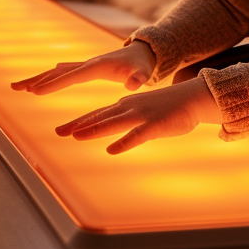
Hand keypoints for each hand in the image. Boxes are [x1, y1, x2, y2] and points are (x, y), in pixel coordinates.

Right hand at [11, 40, 156, 93]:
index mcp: (97, 66)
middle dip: (36, 80)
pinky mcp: (84, 69)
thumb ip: (139, 78)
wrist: (142, 53)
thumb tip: (133, 84)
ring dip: (36, 79)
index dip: (54, 84)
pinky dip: (46, 79)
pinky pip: (61, 75)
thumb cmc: (142, 65)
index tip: (35, 91)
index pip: (72, 76)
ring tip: (16, 87)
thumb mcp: (143, 71)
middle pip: (56, 72)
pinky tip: (35, 84)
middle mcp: (86, 63)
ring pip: (55, 72)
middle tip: (15, 88)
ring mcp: (84, 66)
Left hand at [55, 76, 222, 153]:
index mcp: (124, 106)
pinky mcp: (154, 124)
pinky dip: (123, 142)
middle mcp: (128, 108)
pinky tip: (111, 150)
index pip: (97, 114)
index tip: (60, 130)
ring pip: (113, 123)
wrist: (191, 98)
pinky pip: (136, 135)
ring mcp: (141, 115)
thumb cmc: (166, 108)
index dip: (78, 122)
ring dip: (93, 130)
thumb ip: (125, 124)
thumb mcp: (141, 113)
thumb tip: (110, 139)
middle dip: (78, 125)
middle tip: (58, 132)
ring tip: (76, 136)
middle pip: (99, 117)